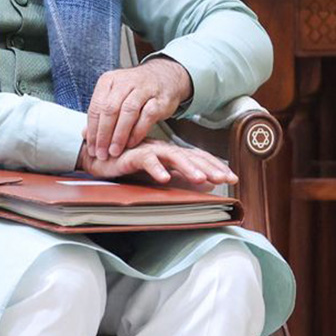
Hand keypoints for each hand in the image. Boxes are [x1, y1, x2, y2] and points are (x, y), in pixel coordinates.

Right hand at [76, 137, 234, 189]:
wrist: (103, 157)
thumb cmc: (134, 166)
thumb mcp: (163, 175)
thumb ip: (184, 179)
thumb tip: (210, 185)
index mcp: (175, 154)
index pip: (201, 159)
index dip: (217, 167)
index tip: (233, 178)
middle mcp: (166, 150)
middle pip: (193, 157)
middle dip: (211, 168)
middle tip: (226, 179)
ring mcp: (151, 150)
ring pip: (174, 157)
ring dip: (189, 168)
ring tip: (202, 180)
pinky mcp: (134, 155)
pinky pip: (147, 161)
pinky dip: (156, 169)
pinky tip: (165, 179)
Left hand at [84, 57, 192, 160]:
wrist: (166, 76)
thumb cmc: (136, 90)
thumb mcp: (115, 95)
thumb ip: (101, 113)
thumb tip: (86, 135)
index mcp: (109, 80)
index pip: (96, 107)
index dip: (92, 131)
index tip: (92, 148)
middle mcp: (126, 82)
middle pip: (110, 110)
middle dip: (103, 135)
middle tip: (101, 153)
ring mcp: (144, 89)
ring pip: (127, 112)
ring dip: (119, 135)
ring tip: (114, 151)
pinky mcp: (159, 99)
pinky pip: (147, 116)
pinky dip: (137, 132)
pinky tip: (131, 143)